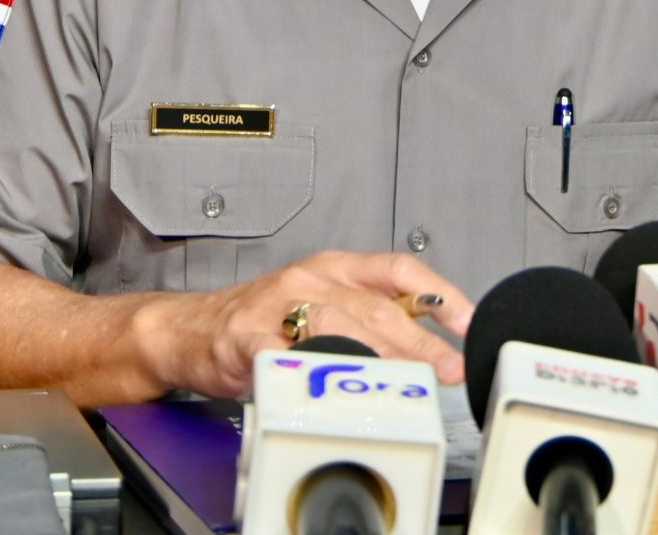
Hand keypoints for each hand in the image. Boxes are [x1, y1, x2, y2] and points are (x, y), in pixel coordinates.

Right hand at [150, 251, 474, 397]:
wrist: (190, 329)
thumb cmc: (260, 320)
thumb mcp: (321, 302)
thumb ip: (368, 315)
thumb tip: (428, 339)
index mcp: (334, 268)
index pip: (398, 269)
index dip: (438, 293)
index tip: (467, 320)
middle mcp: (311, 279)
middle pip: (376, 307)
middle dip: (419, 342)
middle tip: (446, 368)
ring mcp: (278, 306)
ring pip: (338, 327)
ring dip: (378, 359)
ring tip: (404, 383)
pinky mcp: (248, 337)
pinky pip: (285, 357)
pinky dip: (311, 373)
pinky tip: (333, 389)